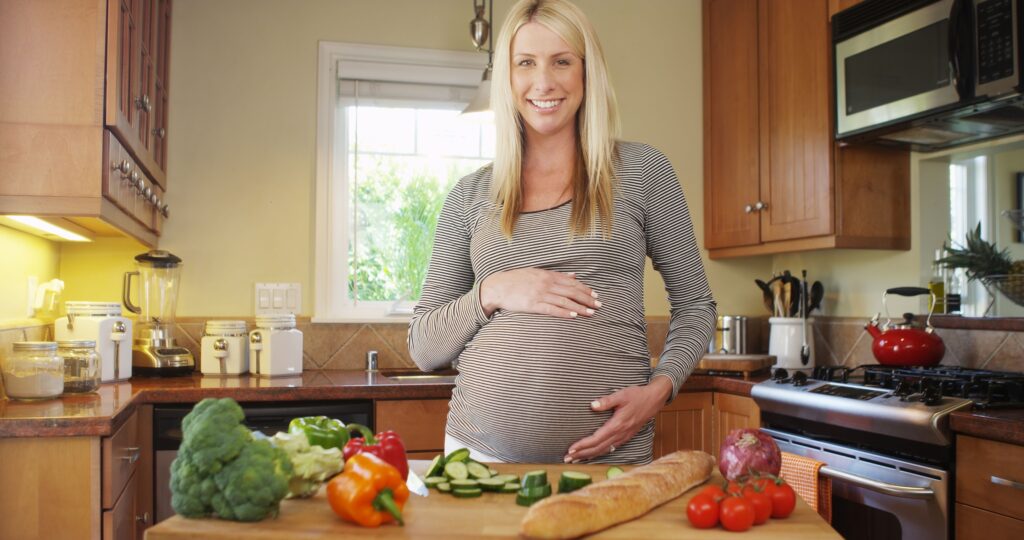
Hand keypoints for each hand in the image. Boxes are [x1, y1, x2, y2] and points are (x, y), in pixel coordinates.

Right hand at [479, 268, 599, 317]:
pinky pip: (552, 309)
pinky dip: (564, 312)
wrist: (497, 286)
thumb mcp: (537, 272)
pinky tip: (573, 315)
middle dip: (587, 299)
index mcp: (548, 275)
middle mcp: (546, 283)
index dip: (585, 289)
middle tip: (599, 305)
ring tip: (591, 313)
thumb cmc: (516, 280)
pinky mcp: (533, 304)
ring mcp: (540, 294)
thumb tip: (574, 275)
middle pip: (572, 291)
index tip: (595, 295)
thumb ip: (556, 274)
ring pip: (565, 301)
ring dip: (580, 307)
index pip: (571, 282)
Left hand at [564, 376, 672, 461]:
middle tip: (567, 459)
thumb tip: (593, 405)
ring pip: (604, 450)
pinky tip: (592, 454)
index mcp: (617, 425)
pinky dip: (599, 453)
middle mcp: (620, 434)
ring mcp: (623, 437)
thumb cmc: (637, 396)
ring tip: (576, 459)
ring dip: (589, 455)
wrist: (654, 400)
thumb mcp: (622, 395)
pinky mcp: (626, 436)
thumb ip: (607, 401)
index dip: (583, 445)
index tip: (571, 449)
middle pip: (598, 448)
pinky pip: (611, 448)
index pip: (596, 439)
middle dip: (582, 454)